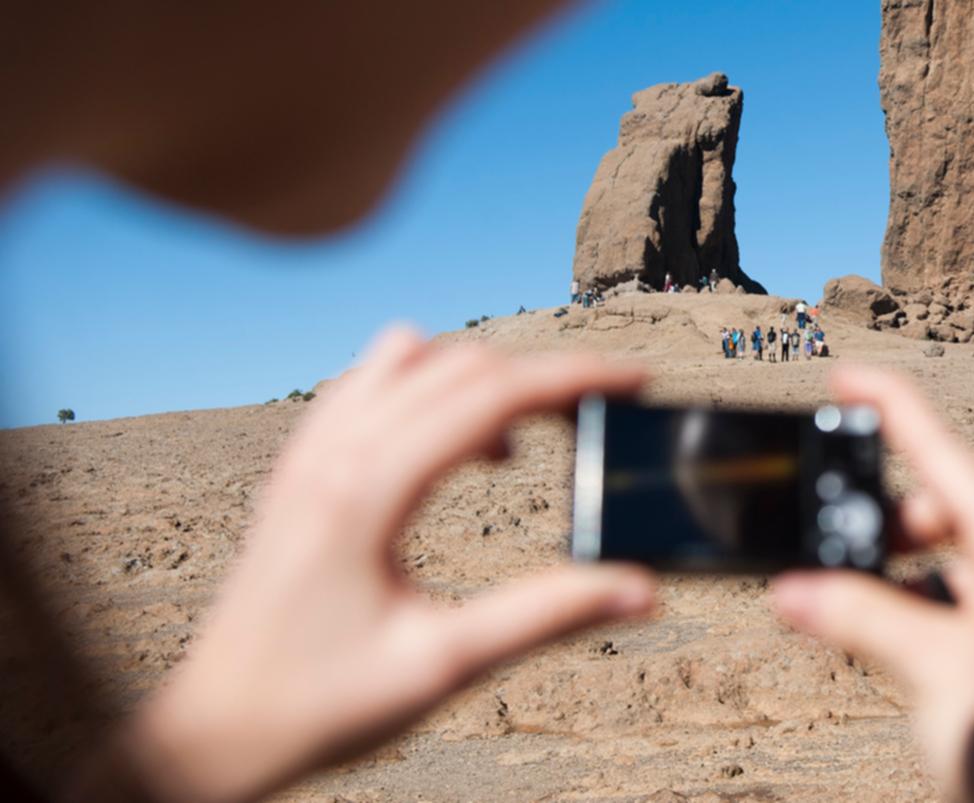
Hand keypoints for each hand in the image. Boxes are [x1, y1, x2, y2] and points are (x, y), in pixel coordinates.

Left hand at [99, 327, 656, 802]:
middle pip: (460, 365)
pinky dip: (423, 384)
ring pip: (411, 360)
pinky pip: (366, 384)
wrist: (215, 732)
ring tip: (520, 440)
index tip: (633, 380)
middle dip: (542, 375)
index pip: (490, 394)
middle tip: (600, 412)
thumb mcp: (443, 665)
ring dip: (480, 376)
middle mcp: (333, 454)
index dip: (574, 377)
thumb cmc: (318, 704)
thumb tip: (638, 590)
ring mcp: (307, 455)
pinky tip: (446, 439)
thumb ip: (544, 616)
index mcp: (368, 490)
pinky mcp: (297, 469)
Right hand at [769, 366, 973, 802]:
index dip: (889, 406)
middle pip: (939, 506)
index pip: (943, 452)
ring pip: (941, 560)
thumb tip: (793, 586)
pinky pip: (950, 603)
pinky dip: (906, 605)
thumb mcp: (936, 677)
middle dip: (875, 514)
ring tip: (831, 594)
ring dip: (886, 569)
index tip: (842, 374)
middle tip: (815, 545)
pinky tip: (868, 632)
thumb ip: (862, 621)